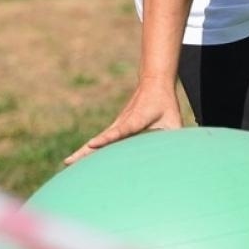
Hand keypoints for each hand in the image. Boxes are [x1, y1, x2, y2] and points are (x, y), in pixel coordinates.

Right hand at [64, 84, 183, 164]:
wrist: (153, 84)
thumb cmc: (165, 103)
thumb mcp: (174, 119)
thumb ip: (175, 135)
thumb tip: (181, 153)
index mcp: (135, 120)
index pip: (119, 132)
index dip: (106, 139)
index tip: (92, 144)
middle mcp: (121, 123)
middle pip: (100, 140)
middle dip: (84, 152)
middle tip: (68, 162)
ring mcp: (116, 125)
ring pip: (96, 141)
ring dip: (82, 152)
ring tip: (68, 164)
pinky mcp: (115, 128)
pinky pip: (101, 141)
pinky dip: (89, 150)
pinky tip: (80, 160)